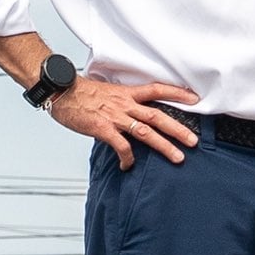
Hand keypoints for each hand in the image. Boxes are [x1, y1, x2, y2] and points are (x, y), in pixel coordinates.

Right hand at [45, 72, 198, 168]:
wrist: (60, 91)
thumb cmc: (79, 93)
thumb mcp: (105, 92)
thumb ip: (120, 102)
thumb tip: (129, 112)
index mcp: (126, 93)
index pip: (157, 90)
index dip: (177, 93)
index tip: (194, 98)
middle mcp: (125, 104)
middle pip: (158, 116)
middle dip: (179, 129)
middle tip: (194, 141)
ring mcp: (115, 117)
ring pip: (146, 132)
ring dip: (164, 145)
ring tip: (178, 157)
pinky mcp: (103, 128)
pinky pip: (121, 146)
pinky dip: (127, 157)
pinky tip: (128, 165)